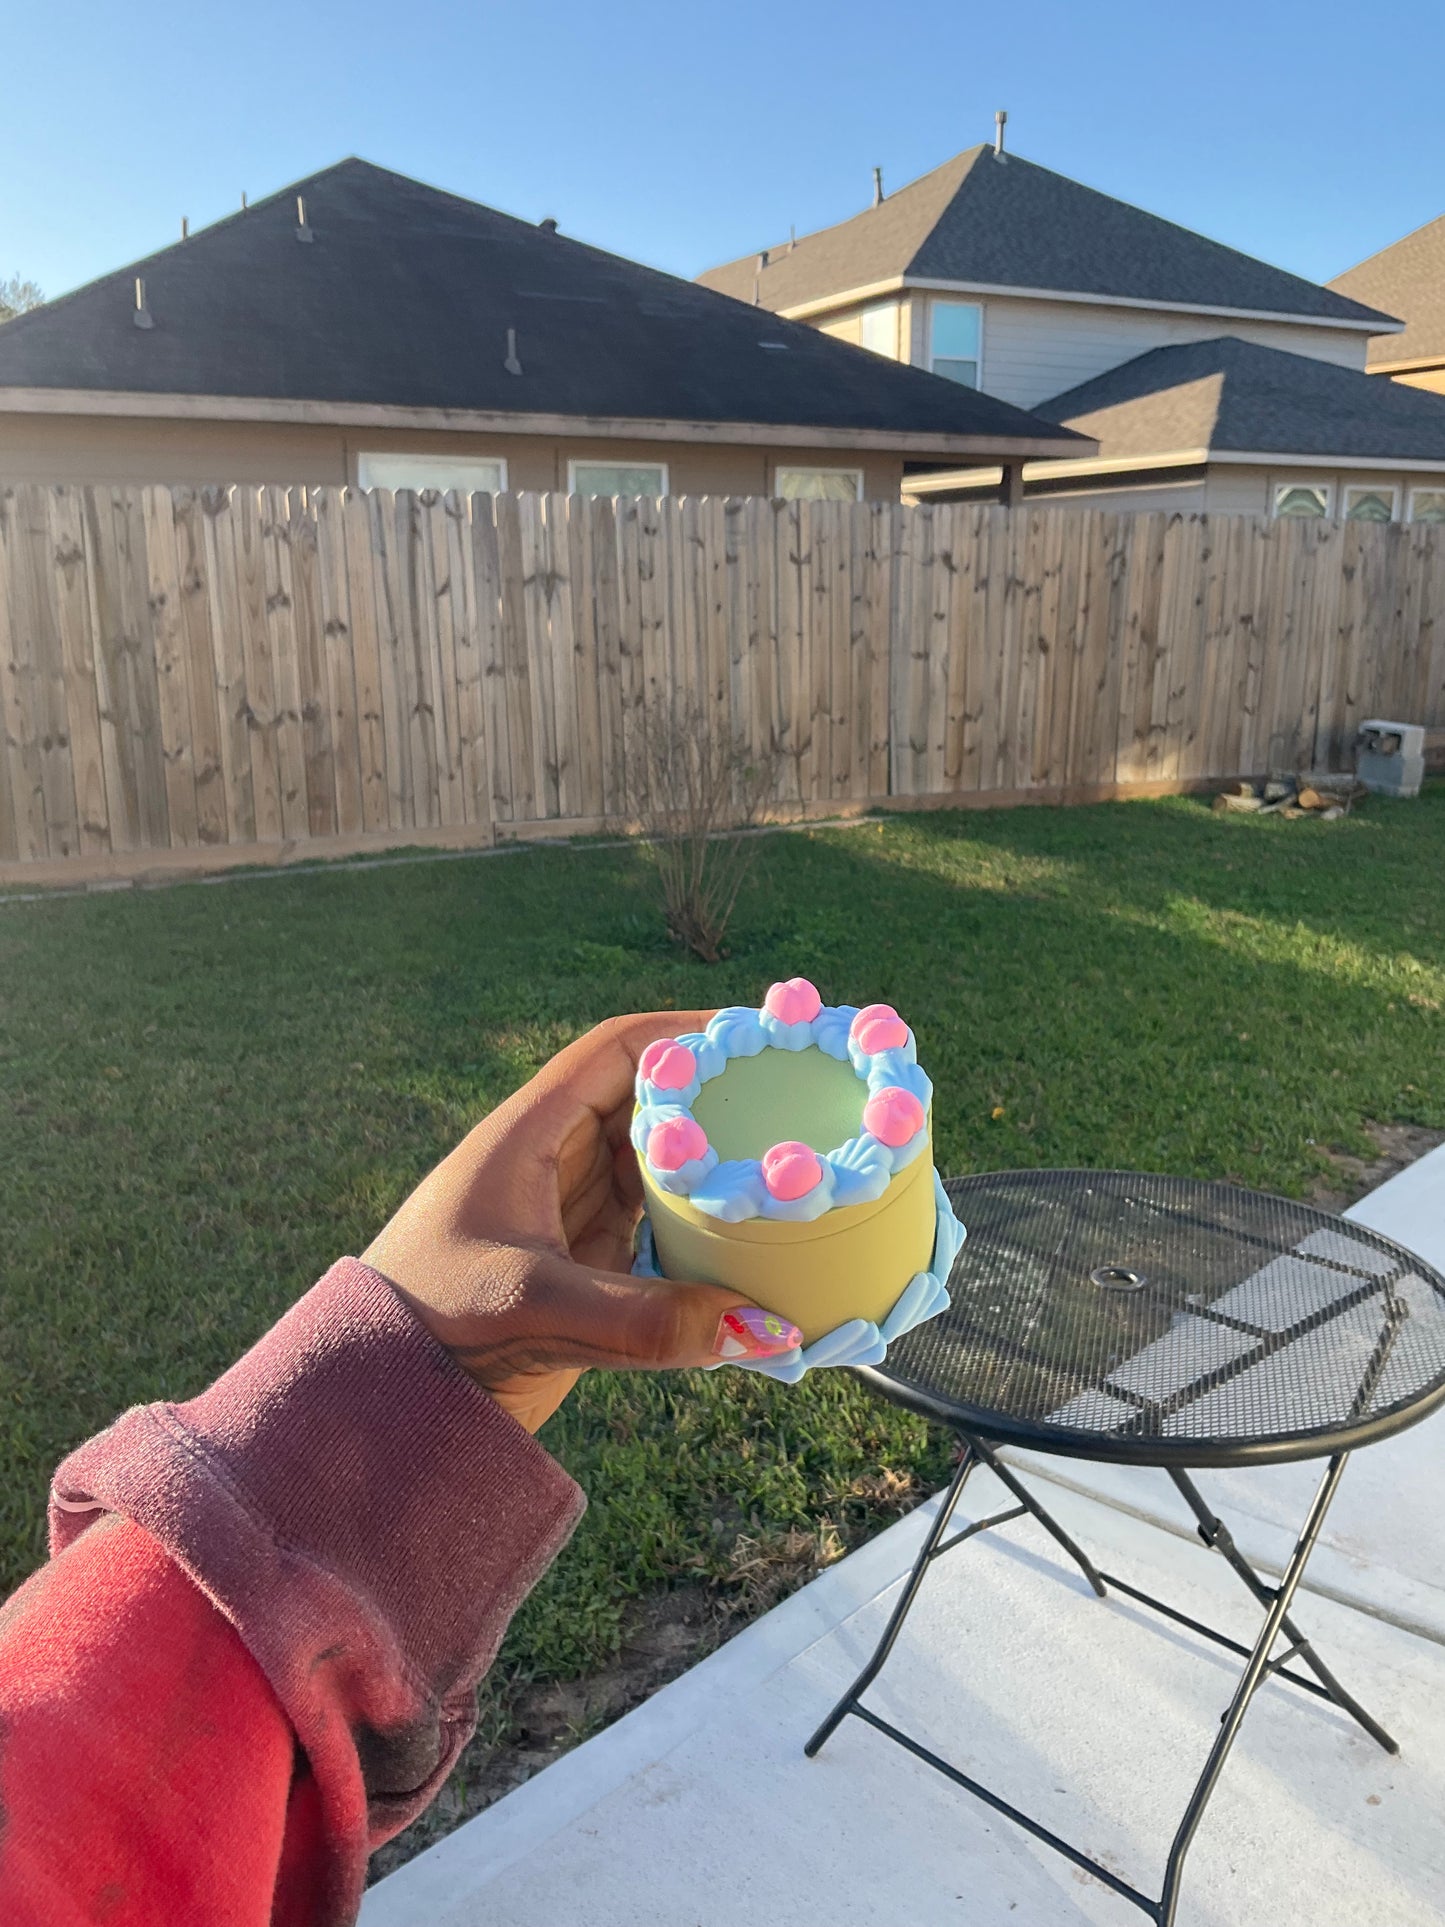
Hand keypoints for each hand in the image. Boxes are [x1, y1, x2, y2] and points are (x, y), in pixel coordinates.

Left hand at [362, 1013, 801, 1430]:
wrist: (373, 1408)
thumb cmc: (424, 1328)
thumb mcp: (532, 1309)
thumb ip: (644, 1320)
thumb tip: (763, 1330)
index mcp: (528, 1136)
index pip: (615, 1052)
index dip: (683, 1033)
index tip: (755, 1035)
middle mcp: (552, 1168)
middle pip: (650, 1107)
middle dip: (718, 1099)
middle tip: (797, 1100)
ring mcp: (569, 1222)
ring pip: (660, 1175)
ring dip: (718, 1171)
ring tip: (795, 1167)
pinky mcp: (581, 1278)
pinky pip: (659, 1240)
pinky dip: (707, 1240)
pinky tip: (758, 1255)